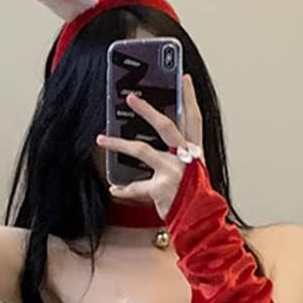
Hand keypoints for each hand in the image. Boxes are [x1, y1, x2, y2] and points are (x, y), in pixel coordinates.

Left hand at [96, 72, 204, 219]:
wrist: (201, 223)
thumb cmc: (195, 199)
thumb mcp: (193, 174)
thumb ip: (180, 157)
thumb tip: (160, 144)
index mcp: (196, 152)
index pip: (194, 119)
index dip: (190, 98)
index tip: (183, 79)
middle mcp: (187, 158)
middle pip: (166, 125)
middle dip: (147, 109)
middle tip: (130, 97)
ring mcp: (174, 172)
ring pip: (142, 150)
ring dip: (119, 143)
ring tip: (102, 139)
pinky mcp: (162, 189)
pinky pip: (137, 186)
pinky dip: (124, 189)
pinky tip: (114, 188)